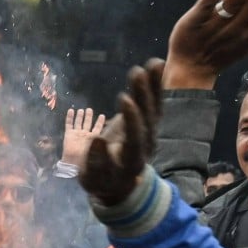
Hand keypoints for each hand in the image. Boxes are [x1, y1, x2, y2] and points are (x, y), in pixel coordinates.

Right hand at [60, 108, 107, 168]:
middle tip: (89, 109)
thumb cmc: (86, 156)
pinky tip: (70, 110)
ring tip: (81, 110)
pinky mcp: (69, 134)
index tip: (102, 115)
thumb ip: (100, 142)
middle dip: (88, 116)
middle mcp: (84, 135)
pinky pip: (69, 124)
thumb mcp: (97, 148)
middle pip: (87, 123)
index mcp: (92, 138)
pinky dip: (69, 117)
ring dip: (80, 116)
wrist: (74, 161)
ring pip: (78, 122)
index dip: (100, 122)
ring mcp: (76, 134)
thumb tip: (103, 137)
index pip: (97, 128)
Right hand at [80, 59, 163, 205]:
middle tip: (137, 73)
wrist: (117, 184)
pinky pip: (153, 102)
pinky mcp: (146, 123)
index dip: (131, 119)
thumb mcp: (92, 177)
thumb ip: (95, 161)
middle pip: (147, 119)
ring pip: (152, 108)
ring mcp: (148, 132)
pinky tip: (155, 65)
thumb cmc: (100, 181)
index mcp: (132, 159)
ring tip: (152, 63)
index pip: (135, 137)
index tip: (124, 99)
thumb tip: (95, 139)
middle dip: (143, 96)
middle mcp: (145, 144)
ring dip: (151, 86)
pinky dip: (154, 85)